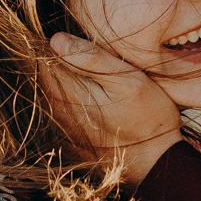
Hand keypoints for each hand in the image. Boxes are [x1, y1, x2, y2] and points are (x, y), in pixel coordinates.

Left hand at [42, 33, 182, 183]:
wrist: (154, 160)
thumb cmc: (147, 117)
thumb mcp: (128, 80)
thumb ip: (92, 58)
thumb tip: (56, 39)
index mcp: (67, 90)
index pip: (45, 55)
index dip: (62, 42)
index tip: (84, 41)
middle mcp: (57, 107)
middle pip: (47, 70)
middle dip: (65, 59)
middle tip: (96, 57)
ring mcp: (61, 122)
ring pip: (54, 87)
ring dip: (70, 77)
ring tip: (100, 77)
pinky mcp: (69, 133)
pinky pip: (62, 104)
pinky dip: (75, 95)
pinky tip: (99, 97)